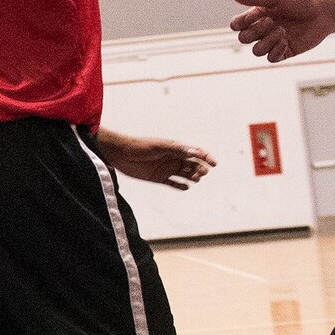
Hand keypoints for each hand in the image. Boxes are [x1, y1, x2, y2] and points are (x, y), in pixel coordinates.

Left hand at [97, 133, 216, 189]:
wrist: (120, 154)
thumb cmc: (139, 146)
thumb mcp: (159, 146)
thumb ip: (177, 150)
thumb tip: (195, 153)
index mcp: (174, 148)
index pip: (194, 152)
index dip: (206, 157)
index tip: (214, 164)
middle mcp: (172, 158)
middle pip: (192, 164)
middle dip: (200, 169)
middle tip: (202, 174)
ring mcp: (166, 168)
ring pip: (185, 174)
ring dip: (192, 177)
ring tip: (195, 179)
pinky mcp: (158, 177)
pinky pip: (173, 183)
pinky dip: (180, 186)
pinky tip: (186, 188)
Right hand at [231, 0, 334, 61]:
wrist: (323, 13)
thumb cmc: (300, 2)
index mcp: (257, 16)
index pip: (237, 25)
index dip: (241, 23)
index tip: (257, 14)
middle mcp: (262, 31)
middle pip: (244, 39)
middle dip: (256, 31)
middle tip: (272, 22)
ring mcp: (273, 43)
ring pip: (256, 51)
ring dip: (267, 41)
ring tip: (282, 31)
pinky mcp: (284, 53)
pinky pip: (271, 59)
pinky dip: (277, 50)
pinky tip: (287, 41)